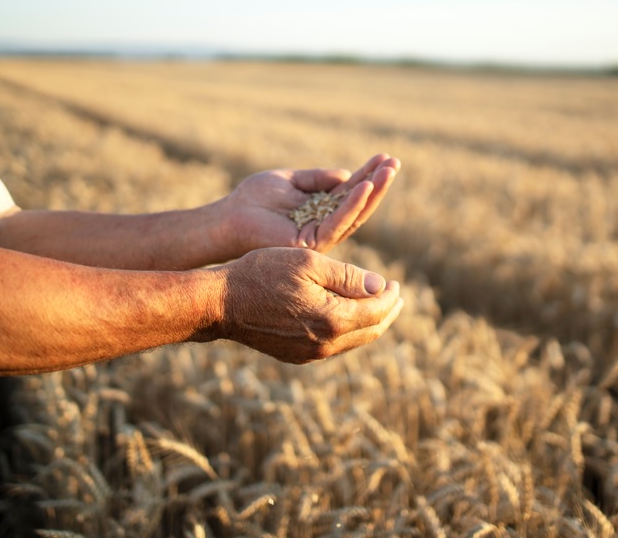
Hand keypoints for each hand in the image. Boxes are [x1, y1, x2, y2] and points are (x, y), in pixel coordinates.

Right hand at [214, 247, 403, 363]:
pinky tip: (347, 317)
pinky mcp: (297, 356)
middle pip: (371, 331)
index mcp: (333, 319)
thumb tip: (381, 287)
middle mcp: (325, 344)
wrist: (221, 303)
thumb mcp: (309, 263)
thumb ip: (348, 276)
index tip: (396, 283)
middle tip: (396, 296)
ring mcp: (310, 354)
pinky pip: (334, 346)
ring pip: (354, 341)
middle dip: (387, 312)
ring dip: (369, 323)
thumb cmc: (262, 274)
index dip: (391, 296)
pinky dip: (348, 331)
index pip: (377, 310)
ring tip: (377, 306)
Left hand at [223, 154, 399, 255]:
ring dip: (372, 192)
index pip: (350, 192)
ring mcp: (320, 236)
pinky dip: (352, 205)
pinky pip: (337, 222)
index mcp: (321, 209)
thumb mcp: (290, 180)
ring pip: (354, 215)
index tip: (385, 157)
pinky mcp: (311, 242)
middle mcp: (324, 224)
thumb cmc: (254, 199)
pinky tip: (364, 187)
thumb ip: (317, 178)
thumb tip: (347, 174)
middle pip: (359, 205)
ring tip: (387, 172)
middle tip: (395, 163)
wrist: (229, 217)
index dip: (368, 175)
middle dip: (378, 184)